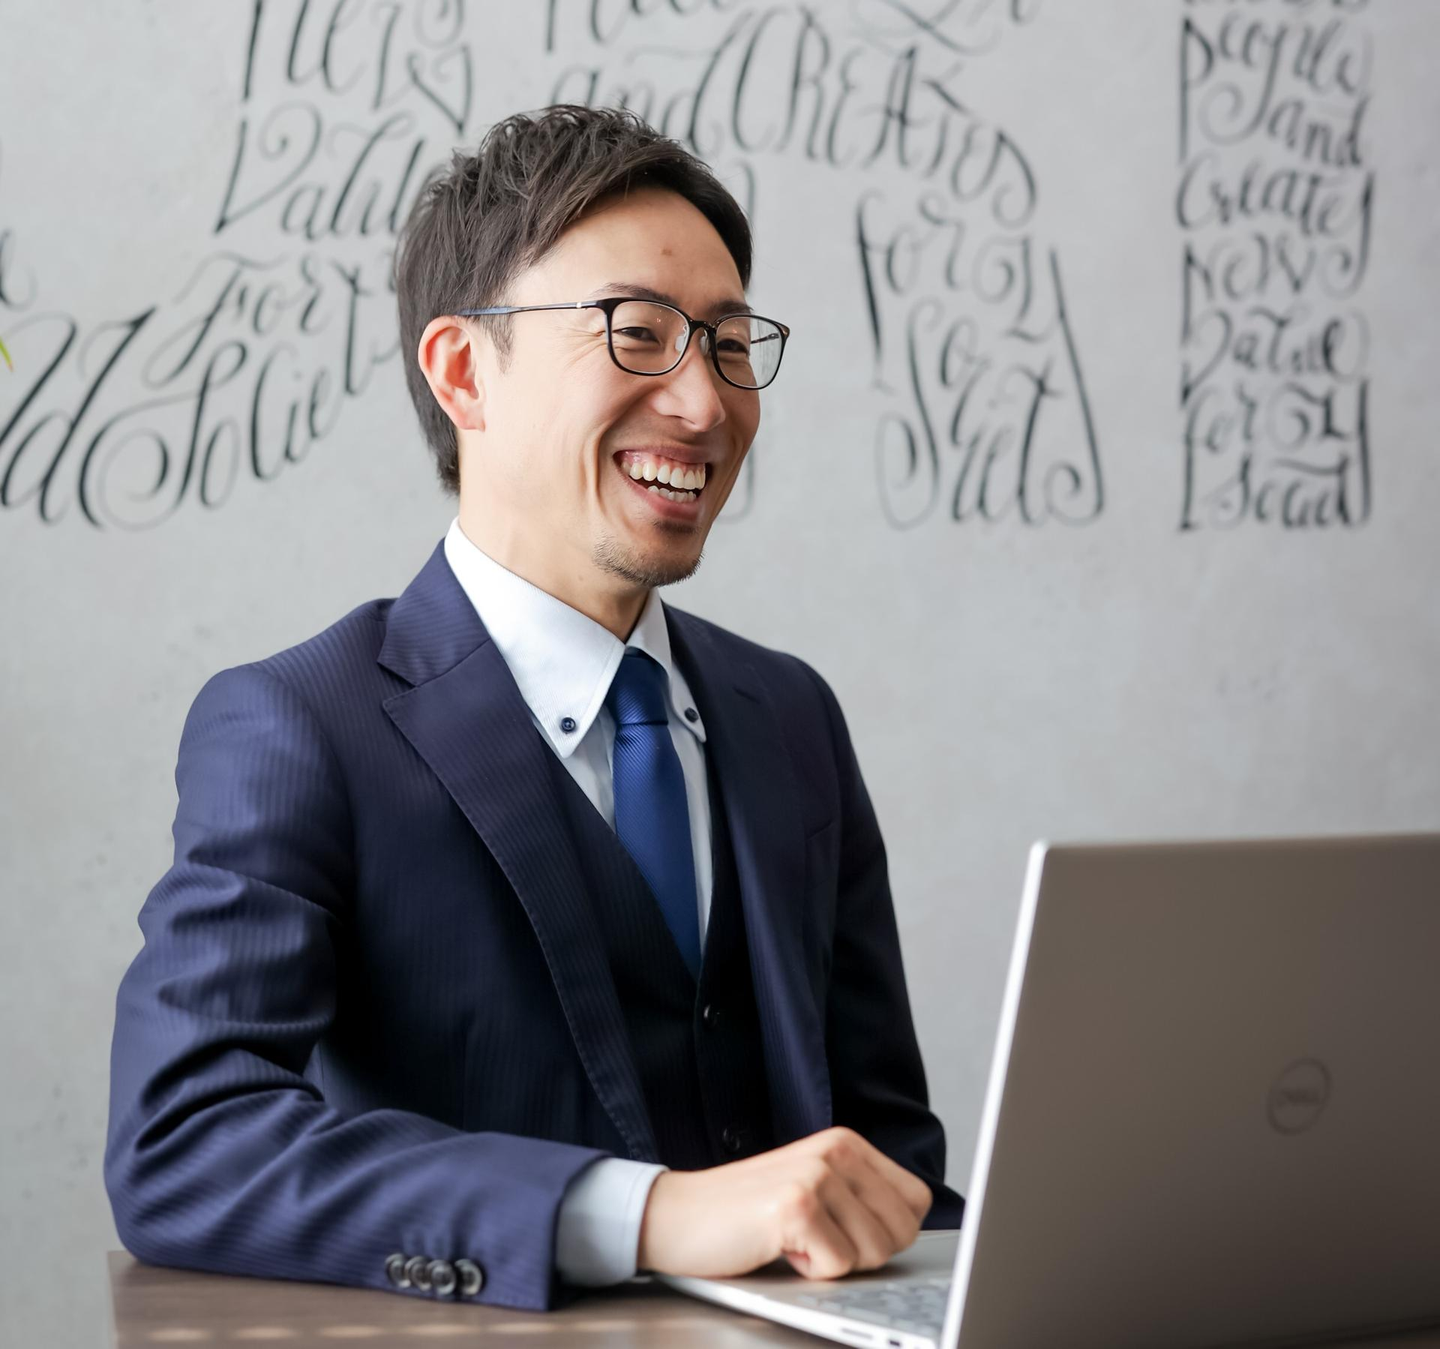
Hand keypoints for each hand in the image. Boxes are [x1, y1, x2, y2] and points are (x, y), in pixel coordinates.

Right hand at [636, 1126, 932, 1280]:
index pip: (916, 1200)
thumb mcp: (814, 1187)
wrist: (677, 1215)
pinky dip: (809, 1272)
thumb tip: (914, 1226)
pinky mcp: (795, 1207)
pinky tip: (778, 1247)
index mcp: (846, 1143)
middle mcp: (836, 1150)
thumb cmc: (746, 1213)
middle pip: (902, 1232)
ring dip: (834, 1263)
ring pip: (874, 1254)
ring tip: (795, 1240)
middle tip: (816, 1238)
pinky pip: (837, 1267)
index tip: (847, 1232)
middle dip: (864, 1253)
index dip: (889, 1233)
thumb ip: (861, 1196)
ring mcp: (816, 1176)